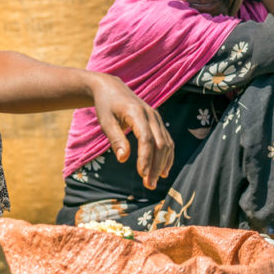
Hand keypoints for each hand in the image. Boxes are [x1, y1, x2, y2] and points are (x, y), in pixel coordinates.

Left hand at [88, 73, 172, 189]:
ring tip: (154, 181)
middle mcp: (151, 115)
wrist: (111, 88)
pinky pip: (167, 140)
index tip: (141, 174)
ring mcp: (157, 118)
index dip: (146, 158)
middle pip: (159, 144)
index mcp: (137, 113)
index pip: (146, 139)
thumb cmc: (106, 105)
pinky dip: (167, 156)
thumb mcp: (105, 122)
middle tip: (149, 185)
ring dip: (162, 164)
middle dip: (156, 166)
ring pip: (166, 144)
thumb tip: (123, 159)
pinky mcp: (158, 122)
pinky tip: (162, 171)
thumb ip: (115, 139)